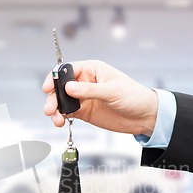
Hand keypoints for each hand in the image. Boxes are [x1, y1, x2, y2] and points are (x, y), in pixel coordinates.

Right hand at [43, 60, 158, 136]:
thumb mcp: (112, 91)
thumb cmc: (134, 97)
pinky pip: (68, 113)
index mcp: (92, 70)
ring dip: (56, 109)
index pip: (68, 70)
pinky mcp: (84, 112)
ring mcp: (84, 98)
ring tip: (56, 119)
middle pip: (61, 87)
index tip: (48, 88)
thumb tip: (69, 88)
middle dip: (53, 97)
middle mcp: (85, 82)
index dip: (56, 78)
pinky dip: (62, 117)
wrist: (144, 117)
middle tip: (50, 109)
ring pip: (62, 101)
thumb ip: (90, 90)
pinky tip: (60, 122)